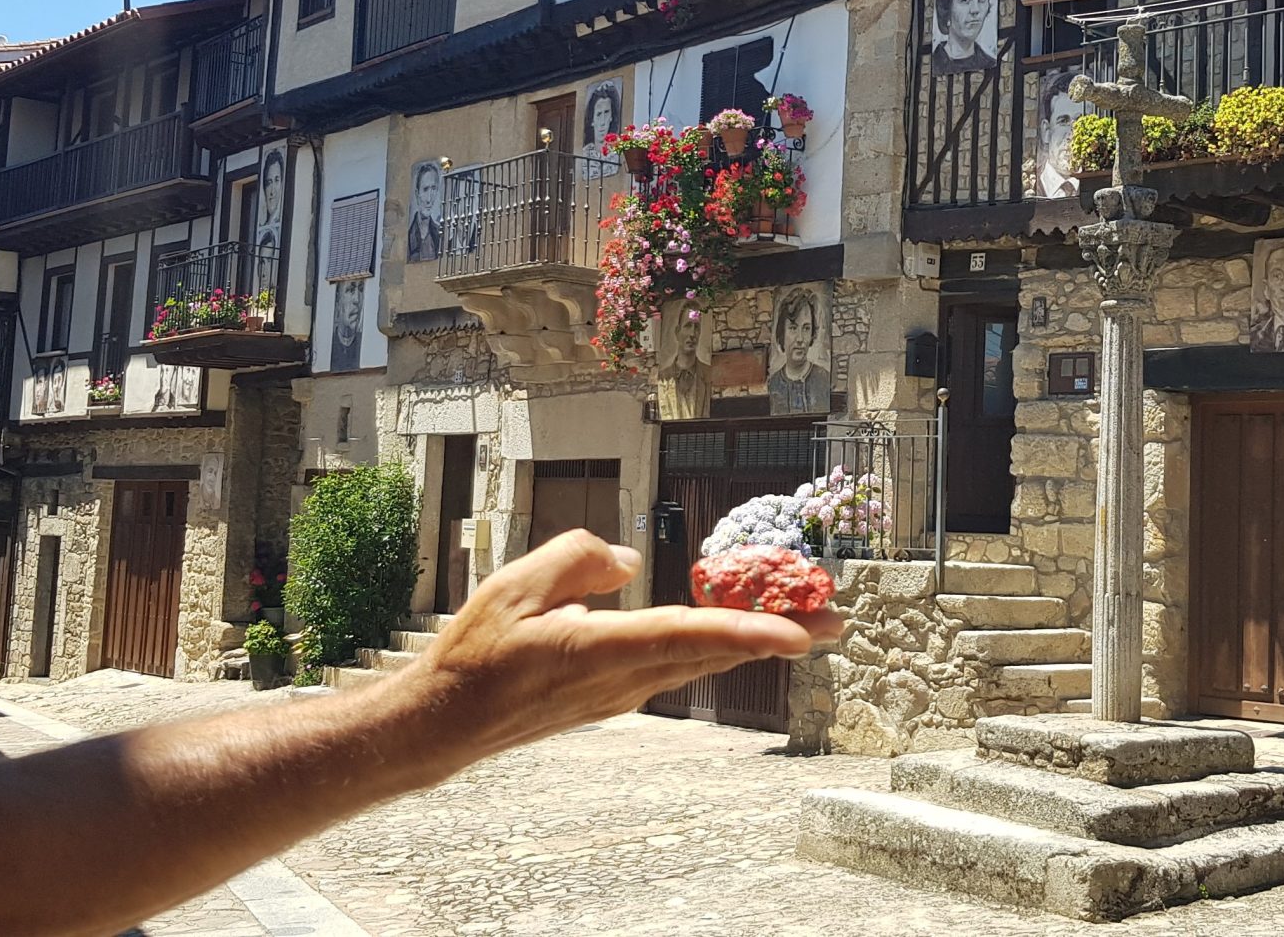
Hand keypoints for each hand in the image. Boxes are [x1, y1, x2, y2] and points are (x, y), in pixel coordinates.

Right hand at [388, 529, 837, 774]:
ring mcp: (622, 694)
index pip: (684, 635)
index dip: (744, 630)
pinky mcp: (615, 696)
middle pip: (713, 652)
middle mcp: (622, 679)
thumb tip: (628, 560)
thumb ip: (577, 559)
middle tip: (836, 621)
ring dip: (754, 640)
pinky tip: (738, 637)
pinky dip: (716, 647)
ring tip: (806, 627)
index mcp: (598, 650)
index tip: (797, 634)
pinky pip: (678, 666)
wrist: (447, 725)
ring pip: (701, 661)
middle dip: (779, 635)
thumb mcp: (515, 585)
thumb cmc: (475, 655)